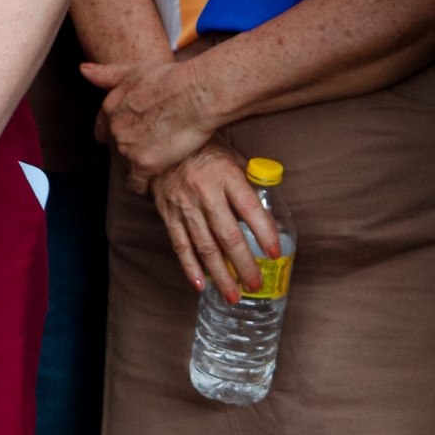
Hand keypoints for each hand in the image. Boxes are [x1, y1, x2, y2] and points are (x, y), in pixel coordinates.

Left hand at [84, 51, 220, 185]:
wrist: (193, 95)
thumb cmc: (169, 79)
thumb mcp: (133, 71)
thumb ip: (106, 74)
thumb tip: (83, 70)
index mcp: (110, 109)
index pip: (103, 131)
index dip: (117, 134)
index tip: (133, 134)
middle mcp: (114, 130)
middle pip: (116, 148)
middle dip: (129, 149)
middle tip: (151, 147)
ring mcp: (127, 149)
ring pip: (125, 166)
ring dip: (138, 165)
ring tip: (158, 162)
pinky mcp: (144, 166)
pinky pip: (136, 184)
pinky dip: (143, 185)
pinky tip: (154, 180)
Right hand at [151, 140, 278, 302]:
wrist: (159, 139)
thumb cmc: (203, 147)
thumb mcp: (231, 155)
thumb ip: (248, 180)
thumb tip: (270, 205)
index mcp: (226, 175)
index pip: (250, 208)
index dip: (264, 232)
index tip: (275, 252)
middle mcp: (205, 192)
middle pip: (228, 235)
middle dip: (244, 264)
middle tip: (256, 284)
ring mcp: (184, 205)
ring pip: (205, 246)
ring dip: (220, 274)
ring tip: (233, 295)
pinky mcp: (168, 213)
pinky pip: (180, 244)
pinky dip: (190, 266)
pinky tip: (200, 284)